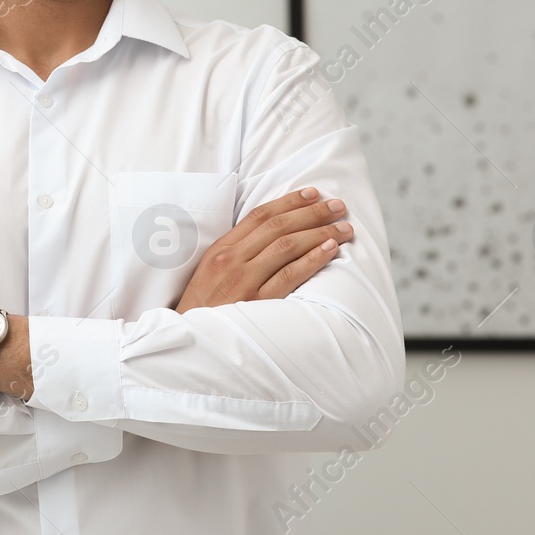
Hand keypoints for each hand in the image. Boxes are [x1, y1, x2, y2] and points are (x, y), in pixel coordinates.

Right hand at [173, 187, 353, 312]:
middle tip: (337, 206)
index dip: (289, 202)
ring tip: (343, 229)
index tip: (312, 194)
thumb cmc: (203, 308)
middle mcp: (233, 259)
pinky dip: (312, 260)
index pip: (260, 216)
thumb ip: (236, 253)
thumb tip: (272, 237)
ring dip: (320, 234)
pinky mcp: (256, 302)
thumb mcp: (210, 272)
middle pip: (278, 227)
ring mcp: (244, 280)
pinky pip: (289, 275)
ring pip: (287, 246)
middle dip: (312, 213)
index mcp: (221, 249)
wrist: (191, 340)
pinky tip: (329, 251)